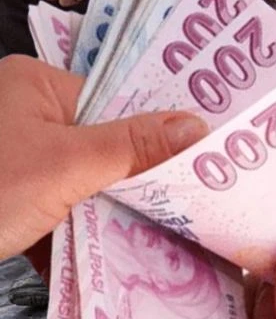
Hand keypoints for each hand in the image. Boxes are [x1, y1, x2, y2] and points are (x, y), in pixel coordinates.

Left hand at [0, 56, 208, 259]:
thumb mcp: (65, 166)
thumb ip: (133, 146)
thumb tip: (198, 128)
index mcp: (35, 84)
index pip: (117, 97)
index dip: (160, 122)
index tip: (207, 141)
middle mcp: (26, 114)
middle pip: (106, 137)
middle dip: (144, 167)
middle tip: (198, 184)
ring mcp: (19, 159)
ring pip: (90, 176)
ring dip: (121, 201)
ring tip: (173, 215)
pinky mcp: (14, 199)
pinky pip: (68, 205)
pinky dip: (92, 224)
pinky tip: (130, 240)